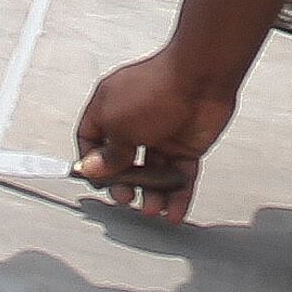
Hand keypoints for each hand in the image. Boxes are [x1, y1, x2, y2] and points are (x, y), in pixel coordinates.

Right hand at [75, 52, 235, 221]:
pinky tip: (173, 211)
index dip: (92, 162)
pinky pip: (179, 176)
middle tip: (126, 197)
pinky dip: (177, 195)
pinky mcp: (186, 146)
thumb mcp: (118, 124)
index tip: (97, 180)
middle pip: (124, 162)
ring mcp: (161, 134)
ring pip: (153, 173)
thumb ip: (108, 153)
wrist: (200, 79)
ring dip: (152, 195)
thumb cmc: (156, 89)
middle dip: (124, 184)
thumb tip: (93, 168)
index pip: (92, 139)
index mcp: (110, 107)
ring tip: (153, 208)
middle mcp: (134, 121)